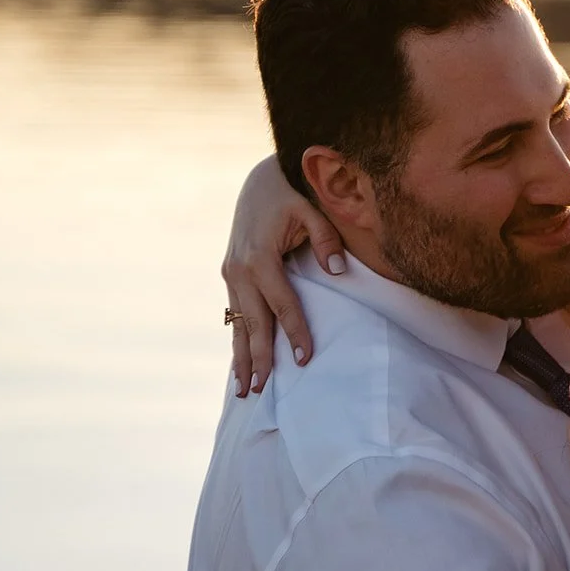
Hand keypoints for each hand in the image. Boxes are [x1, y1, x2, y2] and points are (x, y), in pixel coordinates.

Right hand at [222, 156, 345, 394]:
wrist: (260, 180)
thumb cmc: (291, 195)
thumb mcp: (312, 210)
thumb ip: (326, 240)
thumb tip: (339, 271)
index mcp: (260, 258)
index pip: (282, 305)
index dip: (295, 332)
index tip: (304, 359)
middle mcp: (239, 270)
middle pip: (253, 323)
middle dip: (257, 358)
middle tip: (260, 389)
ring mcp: (231, 274)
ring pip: (237, 323)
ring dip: (240, 356)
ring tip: (243, 388)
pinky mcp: (230, 275)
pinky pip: (234, 313)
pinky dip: (237, 338)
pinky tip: (239, 361)